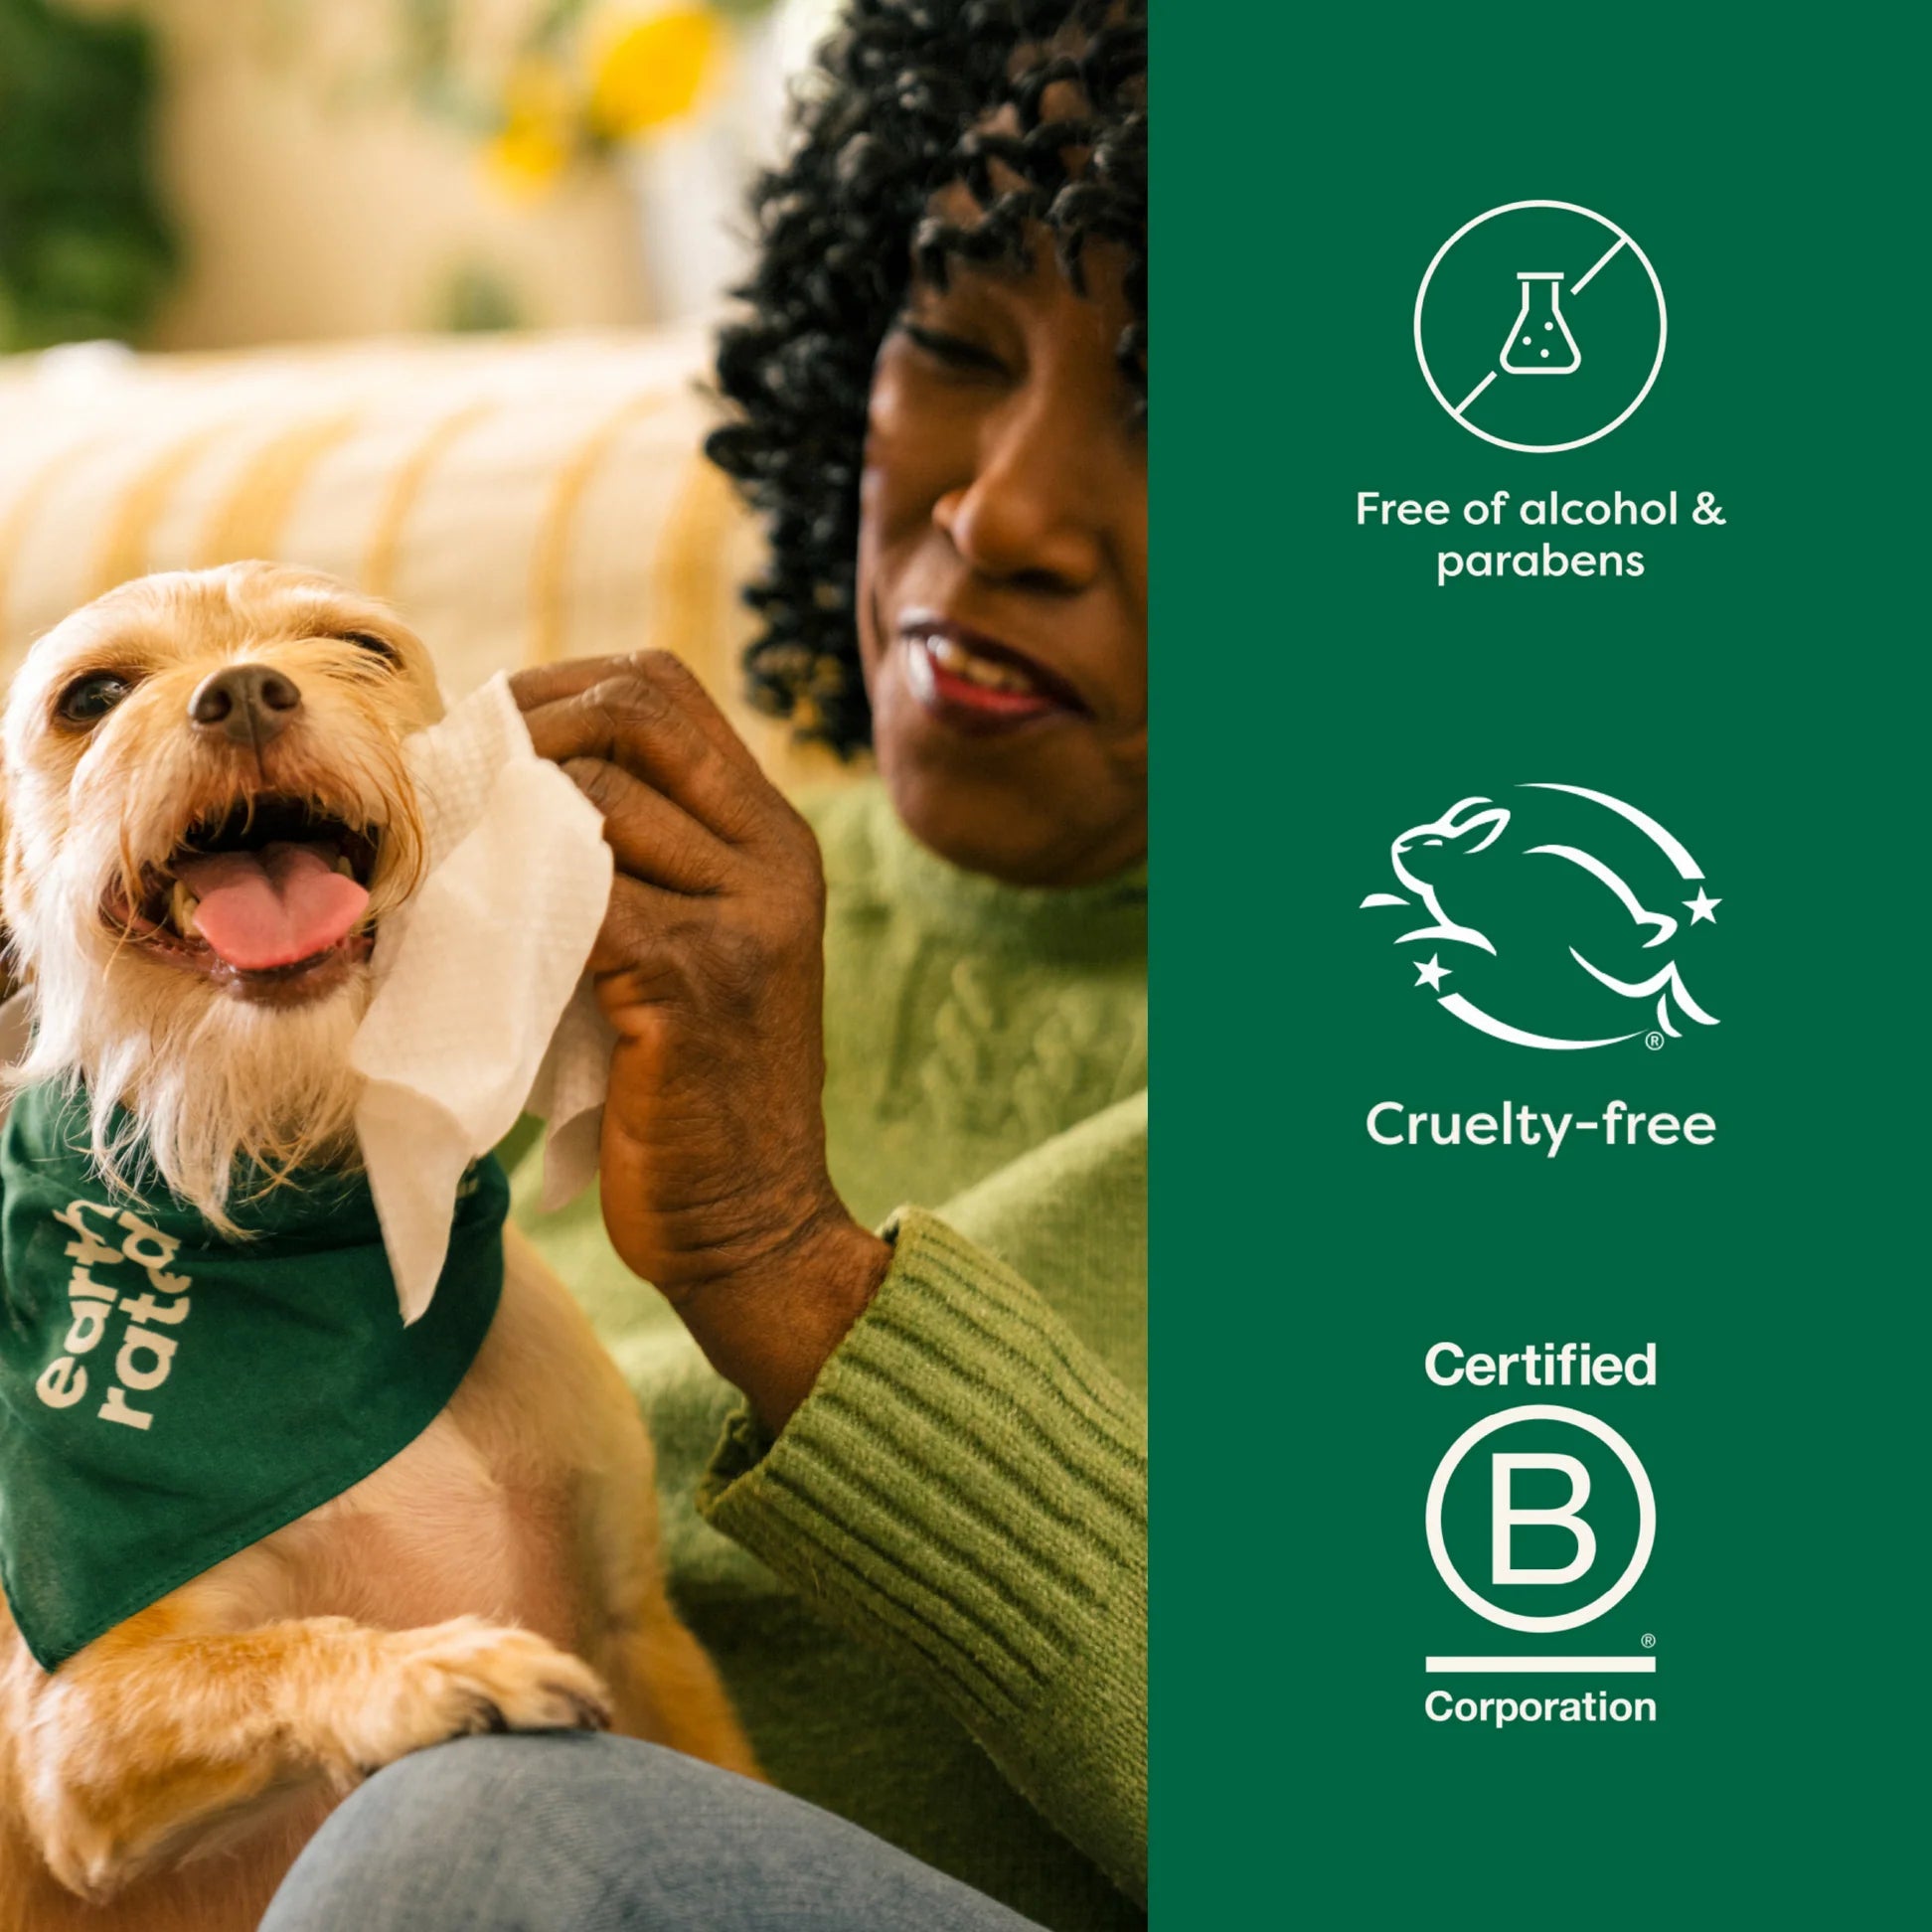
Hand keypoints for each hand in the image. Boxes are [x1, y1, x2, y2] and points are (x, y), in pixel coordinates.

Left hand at [513, 653, 889, 1426]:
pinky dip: (502, 895)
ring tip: (434, 854)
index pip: (663, 686)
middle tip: (442, 783)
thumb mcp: (690, 950)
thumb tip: (494, 784)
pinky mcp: (694, 981)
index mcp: (774, 837)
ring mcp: (745, 917)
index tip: (481, 736)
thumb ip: (637, 866)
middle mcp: (775, 858)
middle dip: (518, 726)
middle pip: (631, 710)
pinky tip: (458, 926)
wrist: (753, 1224)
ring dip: (492, 813)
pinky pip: (578, 892)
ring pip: (591, 795)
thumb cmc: (690, 1094)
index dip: (556, 685)